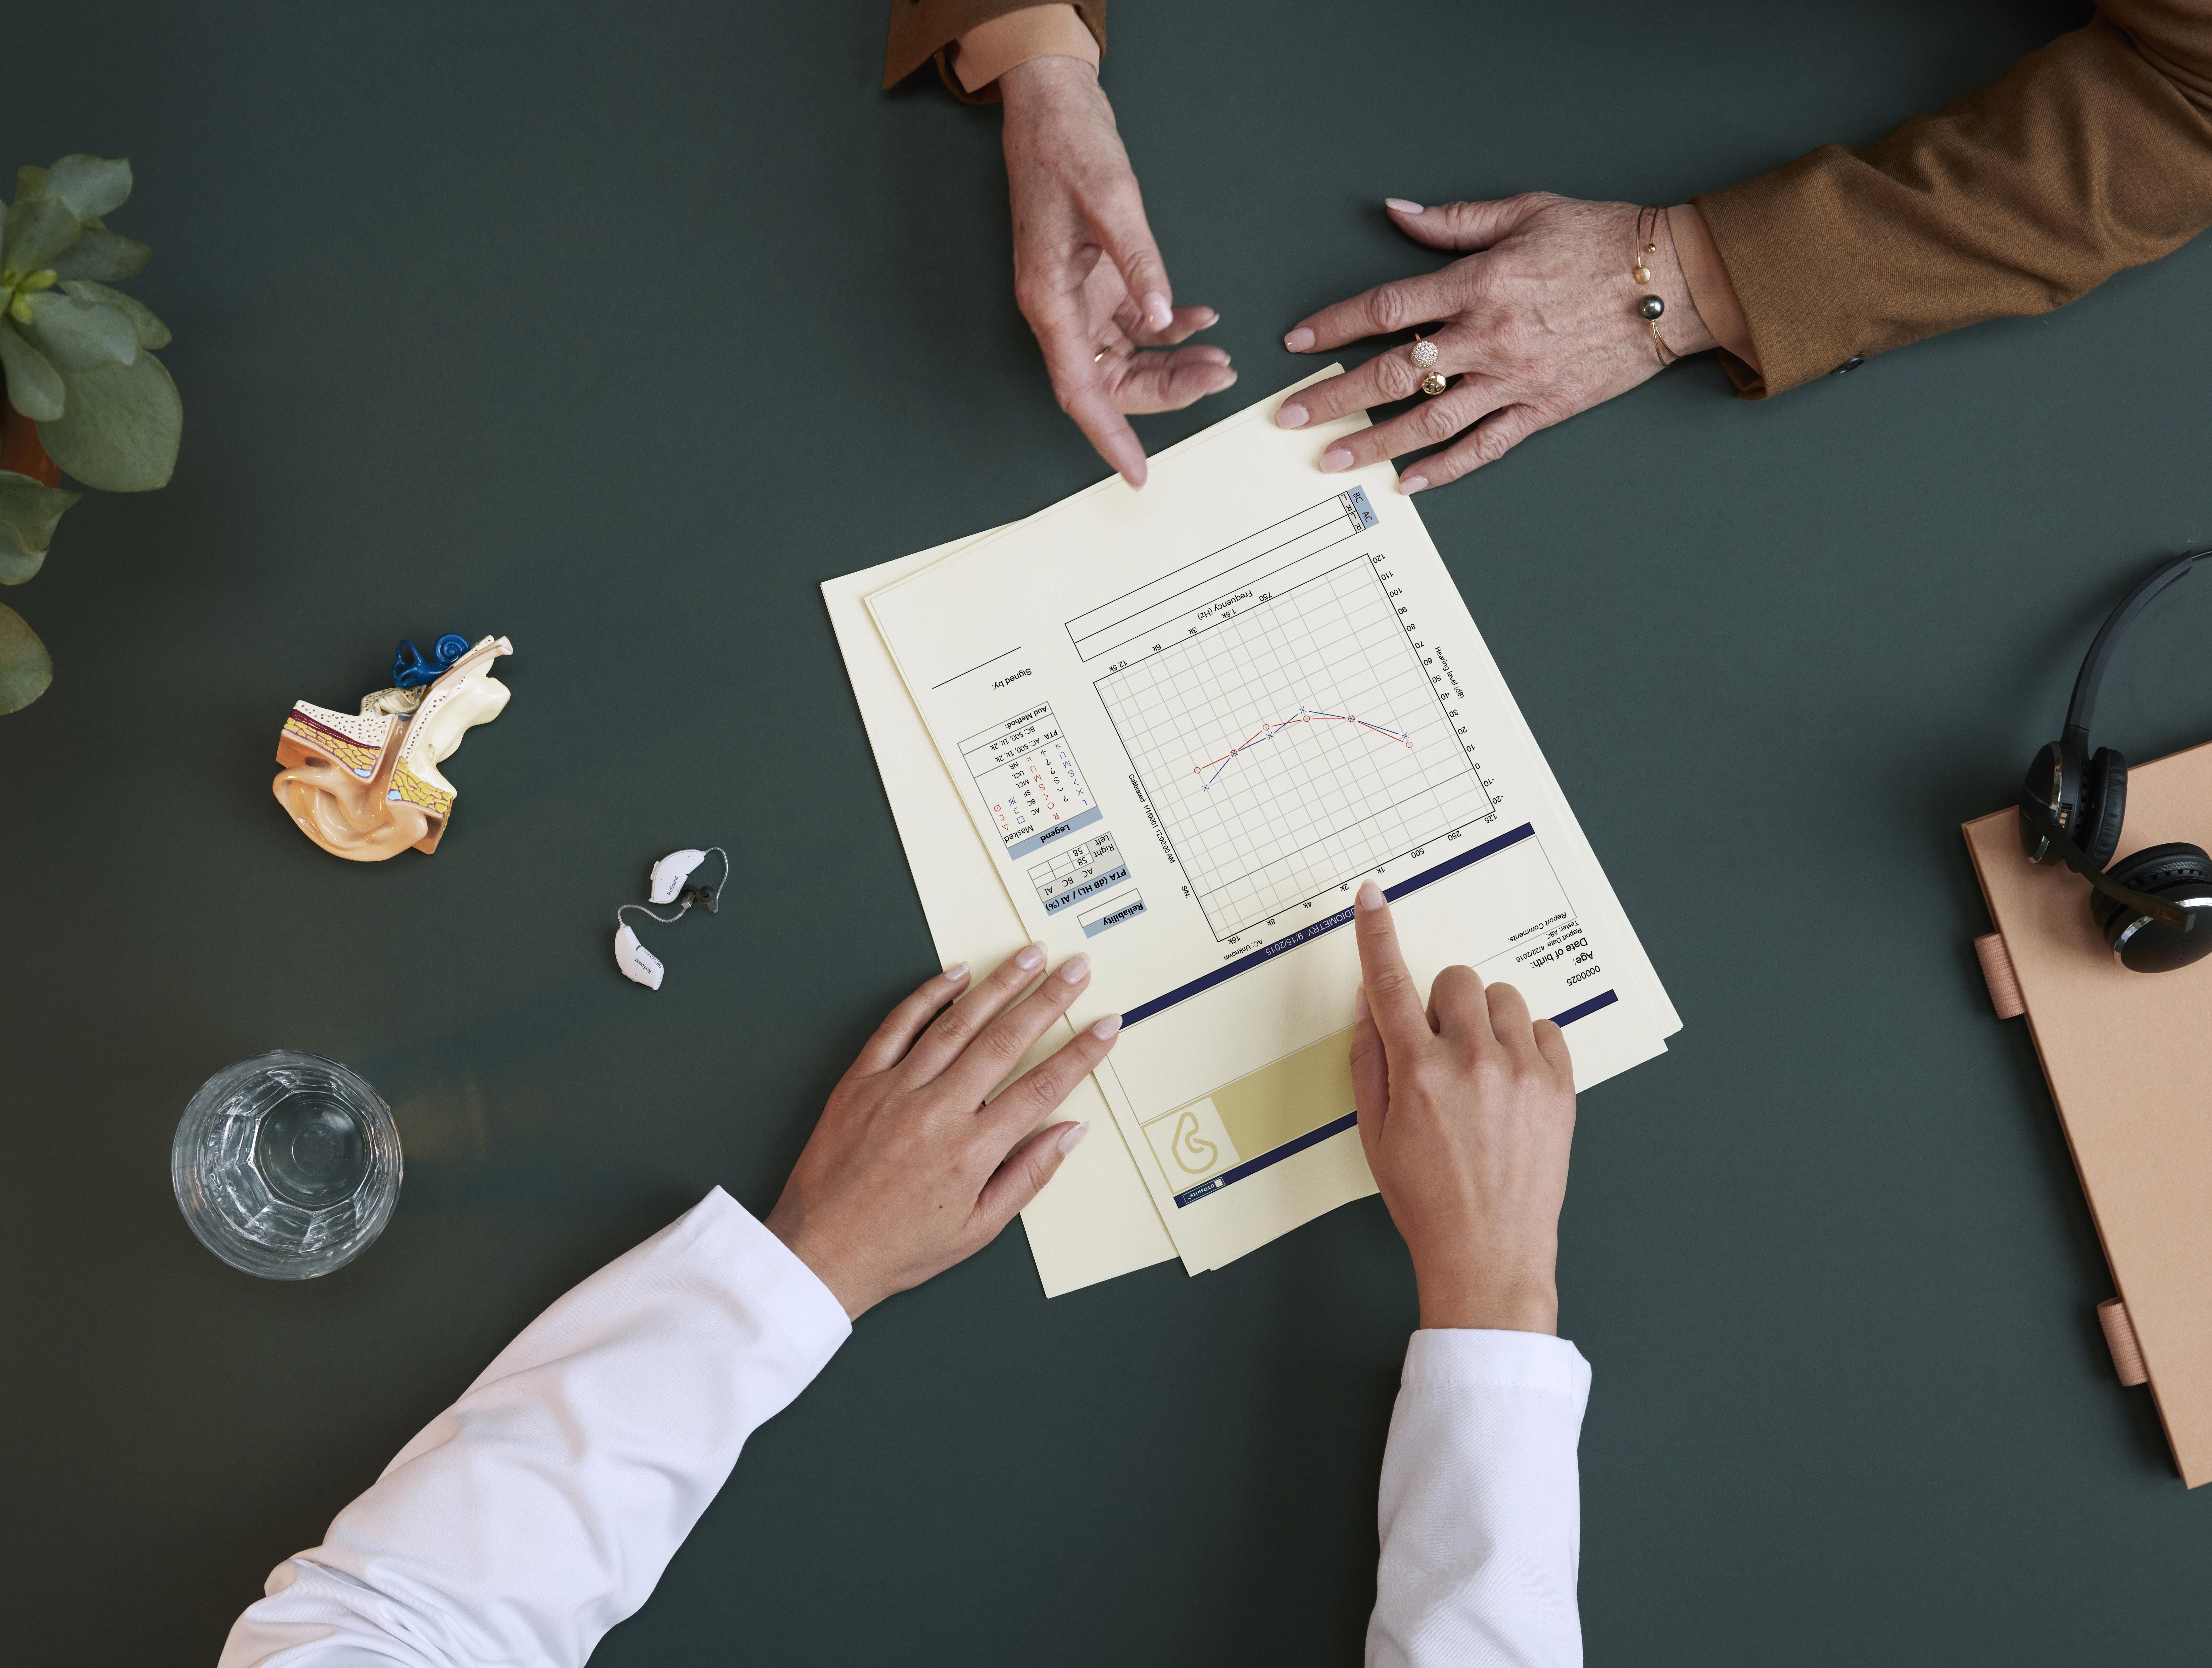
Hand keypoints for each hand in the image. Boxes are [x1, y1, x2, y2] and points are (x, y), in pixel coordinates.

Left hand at [765, 944, 1119, 1317]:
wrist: (820, 1250)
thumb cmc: (898, 1246)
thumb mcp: (978, 1229)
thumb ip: (1028, 1176)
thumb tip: (1070, 1132)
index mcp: (971, 1151)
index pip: (1041, 1087)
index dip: (1080, 1053)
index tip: (1106, 1026)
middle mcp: (937, 1112)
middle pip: (1006, 1040)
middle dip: (1049, 999)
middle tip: (1075, 969)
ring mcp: (896, 1090)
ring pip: (958, 1022)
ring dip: (999, 983)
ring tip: (1029, 956)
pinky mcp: (860, 1081)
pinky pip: (899, 1025)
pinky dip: (929, 994)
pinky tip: (956, 973)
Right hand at [999, 55, 1235, 486]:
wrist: (1052, 105)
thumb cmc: (1070, 146)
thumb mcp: (1111, 200)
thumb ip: (1139, 264)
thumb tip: (1164, 319)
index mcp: (1050, 300)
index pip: (1080, 391)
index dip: (1110, 437)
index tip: (1138, 474)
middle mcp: (1060, 309)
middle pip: (1110, 382)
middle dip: (1165, 392)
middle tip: (1220, 380)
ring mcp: (1077, 297)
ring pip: (1126, 359)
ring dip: (1173, 366)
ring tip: (1222, 360)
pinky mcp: (1095, 281)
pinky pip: (1133, 326)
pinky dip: (1171, 330)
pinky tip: (1204, 321)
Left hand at [1280, 194, 1716, 491]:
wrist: (1674, 280)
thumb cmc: (1603, 240)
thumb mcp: (1526, 211)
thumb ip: (1454, 222)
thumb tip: (1396, 211)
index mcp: (1479, 284)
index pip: (1387, 307)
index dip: (1335, 325)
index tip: (1298, 341)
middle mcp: (1488, 336)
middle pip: (1393, 373)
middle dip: (1334, 395)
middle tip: (1290, 415)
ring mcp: (1514, 379)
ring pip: (1428, 420)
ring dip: (1374, 442)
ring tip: (1332, 457)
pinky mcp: (1542, 410)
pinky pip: (1483, 448)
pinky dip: (1443, 470)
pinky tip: (1408, 484)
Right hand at [1349, 881, 1576, 1333]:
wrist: (1487, 1252)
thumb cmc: (1425, 1198)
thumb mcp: (1374, 1134)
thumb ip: (1369, 1062)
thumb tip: (1371, 1007)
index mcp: (1416, 1073)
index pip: (1389, 983)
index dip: (1376, 935)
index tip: (1372, 897)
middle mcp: (1470, 1063)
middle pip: (1456, 981)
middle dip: (1444, 1005)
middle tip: (1442, 1047)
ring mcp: (1520, 1073)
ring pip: (1503, 998)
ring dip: (1487, 1021)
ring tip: (1482, 1068)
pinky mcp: (1559, 1089)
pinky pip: (1545, 1030)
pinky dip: (1527, 1045)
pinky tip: (1512, 1083)